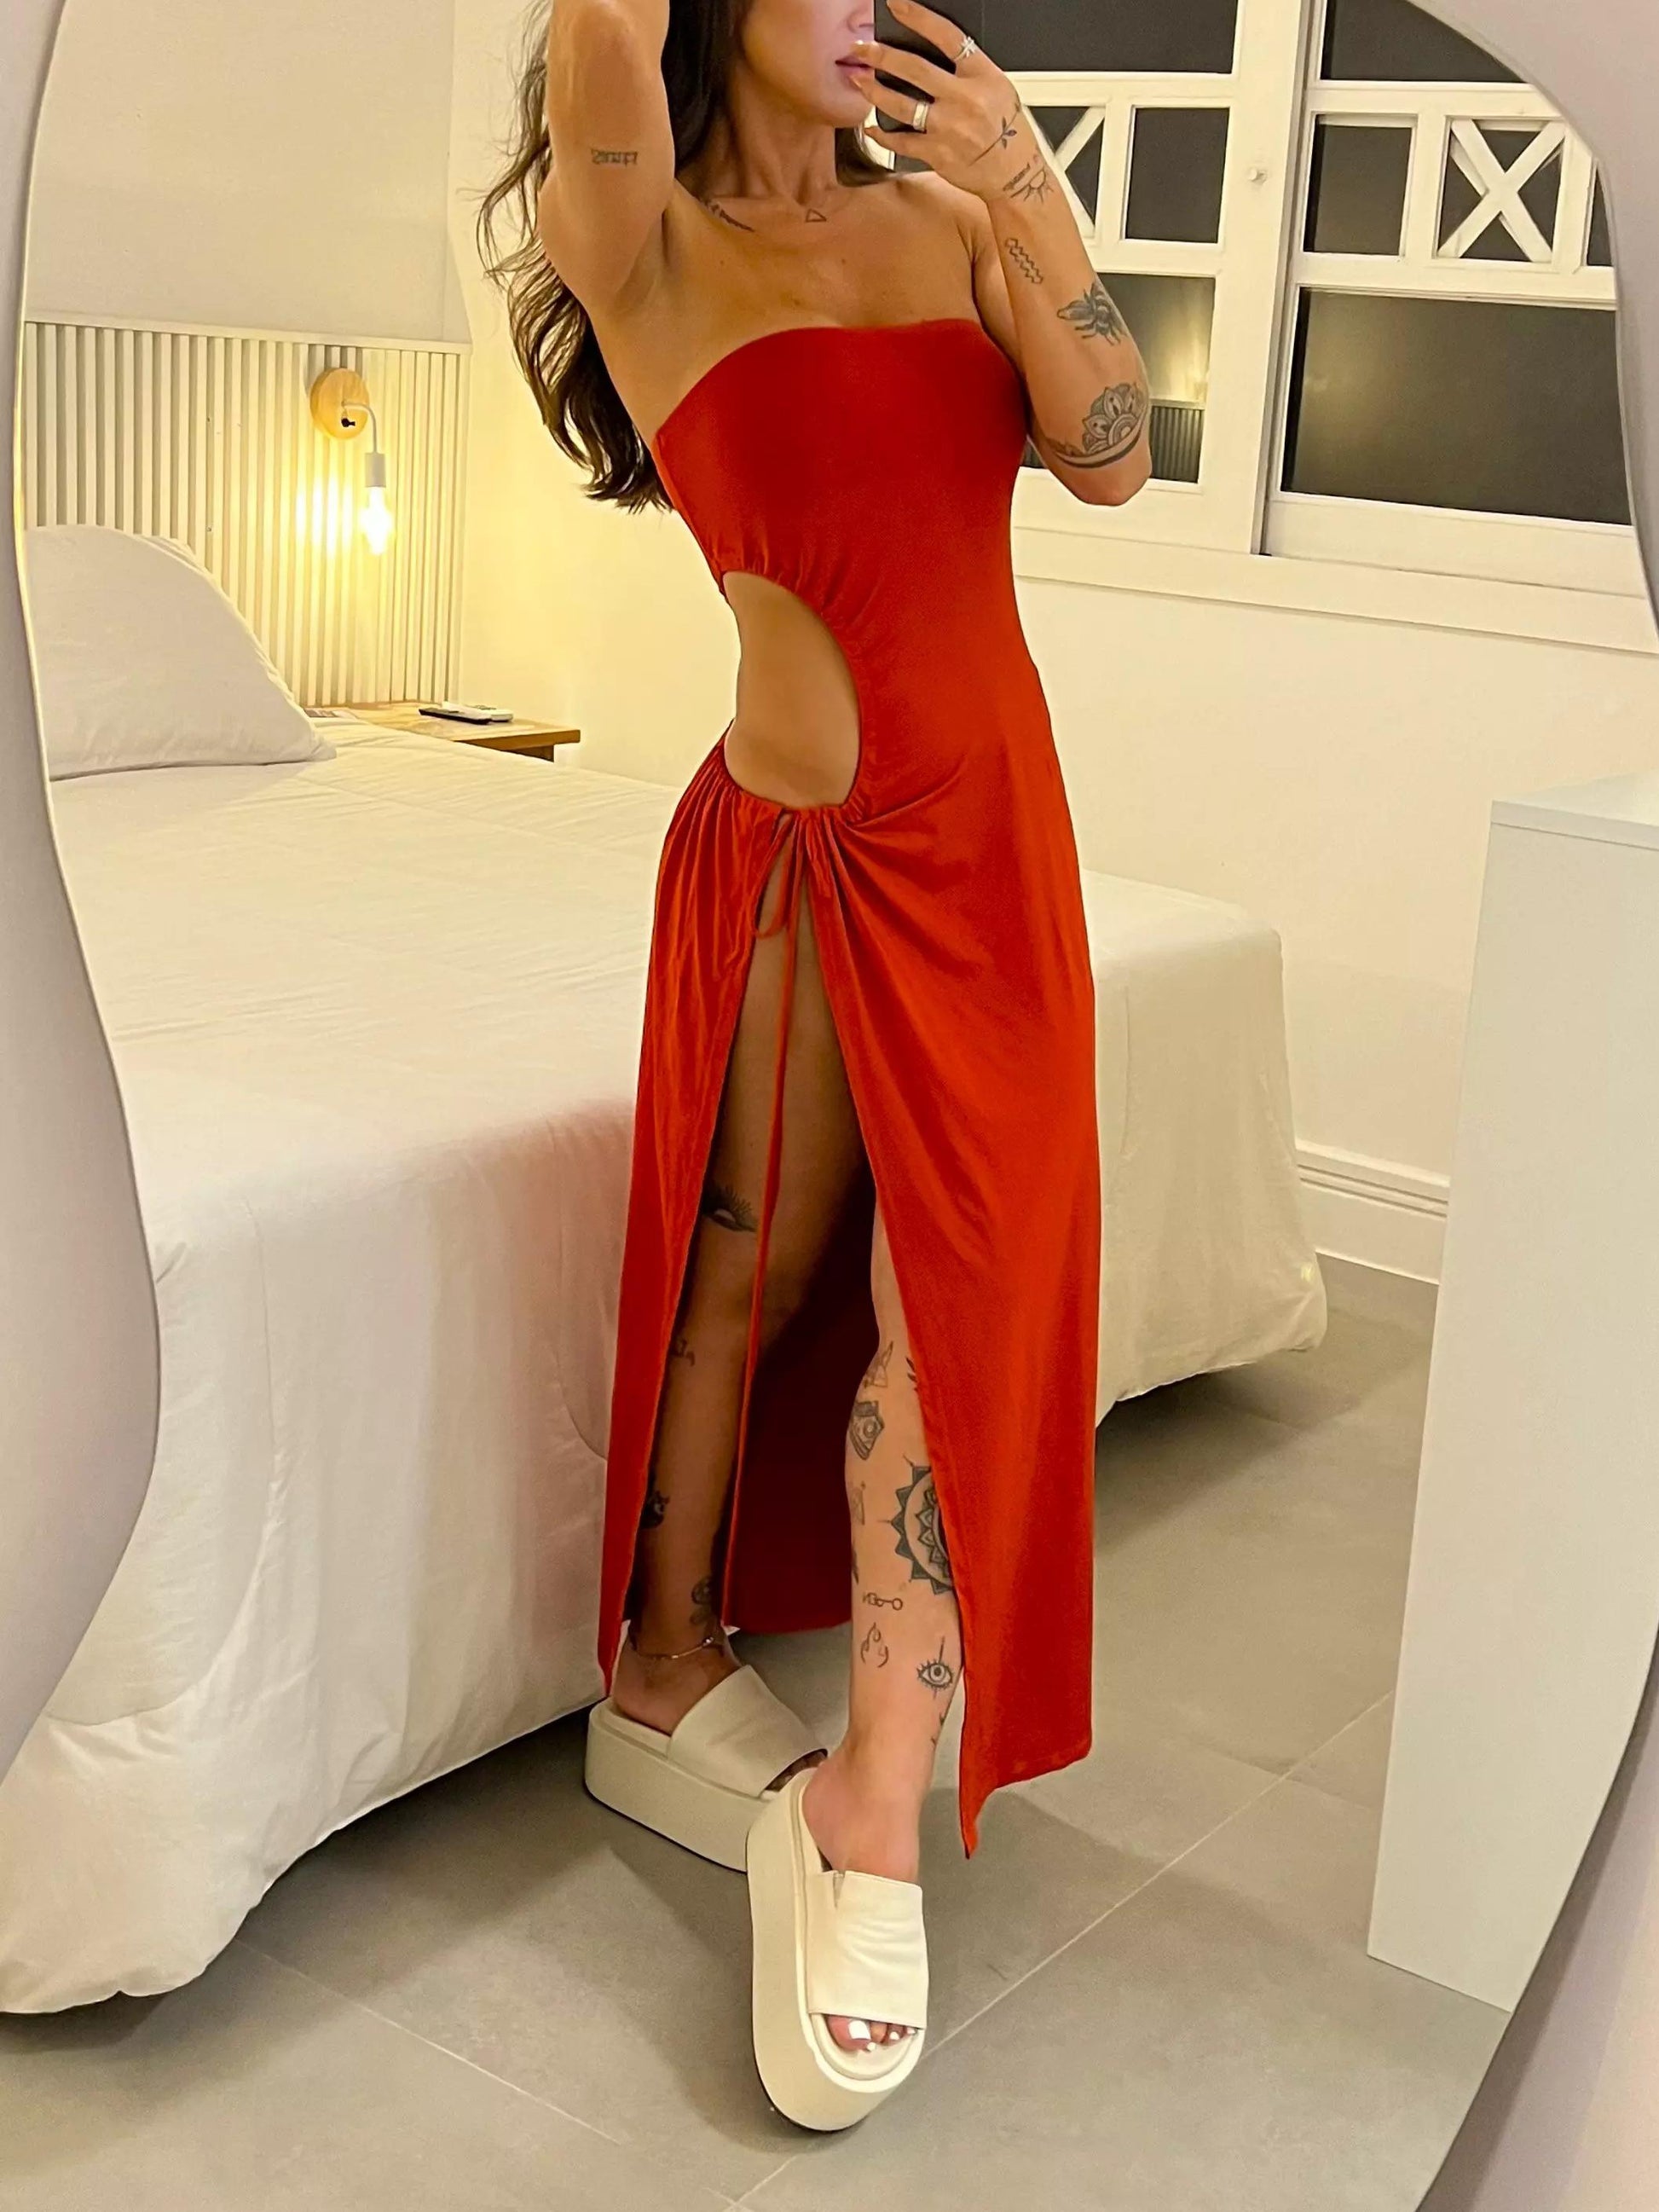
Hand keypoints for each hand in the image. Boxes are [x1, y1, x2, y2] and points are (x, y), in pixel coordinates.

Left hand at [848, 0, 1050, 205]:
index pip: (947, 36)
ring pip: (901, 104)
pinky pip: (901, 141)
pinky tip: (871, 126)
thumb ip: (968, 71)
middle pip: (914, 68)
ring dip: (875, 91)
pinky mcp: (937, 153)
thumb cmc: (1009, 131)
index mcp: (982, 76)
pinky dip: (882, 134)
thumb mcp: (999, 88)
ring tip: (861, 81)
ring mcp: (949, 127)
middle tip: (862, 48)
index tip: (897, 5)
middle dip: (882, 55)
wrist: (1015, 174)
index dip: (918, 17)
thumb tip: (932, 53)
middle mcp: (965, 99)